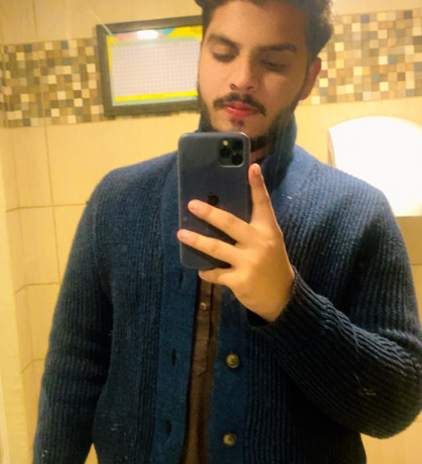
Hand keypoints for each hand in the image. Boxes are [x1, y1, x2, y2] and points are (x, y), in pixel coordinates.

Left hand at [177, 163, 293, 321]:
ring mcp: (249, 262)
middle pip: (230, 223)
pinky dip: (207, 272)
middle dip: (209, 213)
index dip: (257, 184)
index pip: (263, 203)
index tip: (251, 166)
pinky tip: (201, 270)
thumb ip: (252, 228)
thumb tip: (221, 215)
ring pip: (217, 248)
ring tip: (181, 234)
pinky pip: (216, 273)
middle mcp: (260, 242)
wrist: (282, 296)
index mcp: (268, 229)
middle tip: (192, 205)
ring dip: (197, 241)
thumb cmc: (271, 264)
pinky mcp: (240, 280)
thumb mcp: (269, 242)